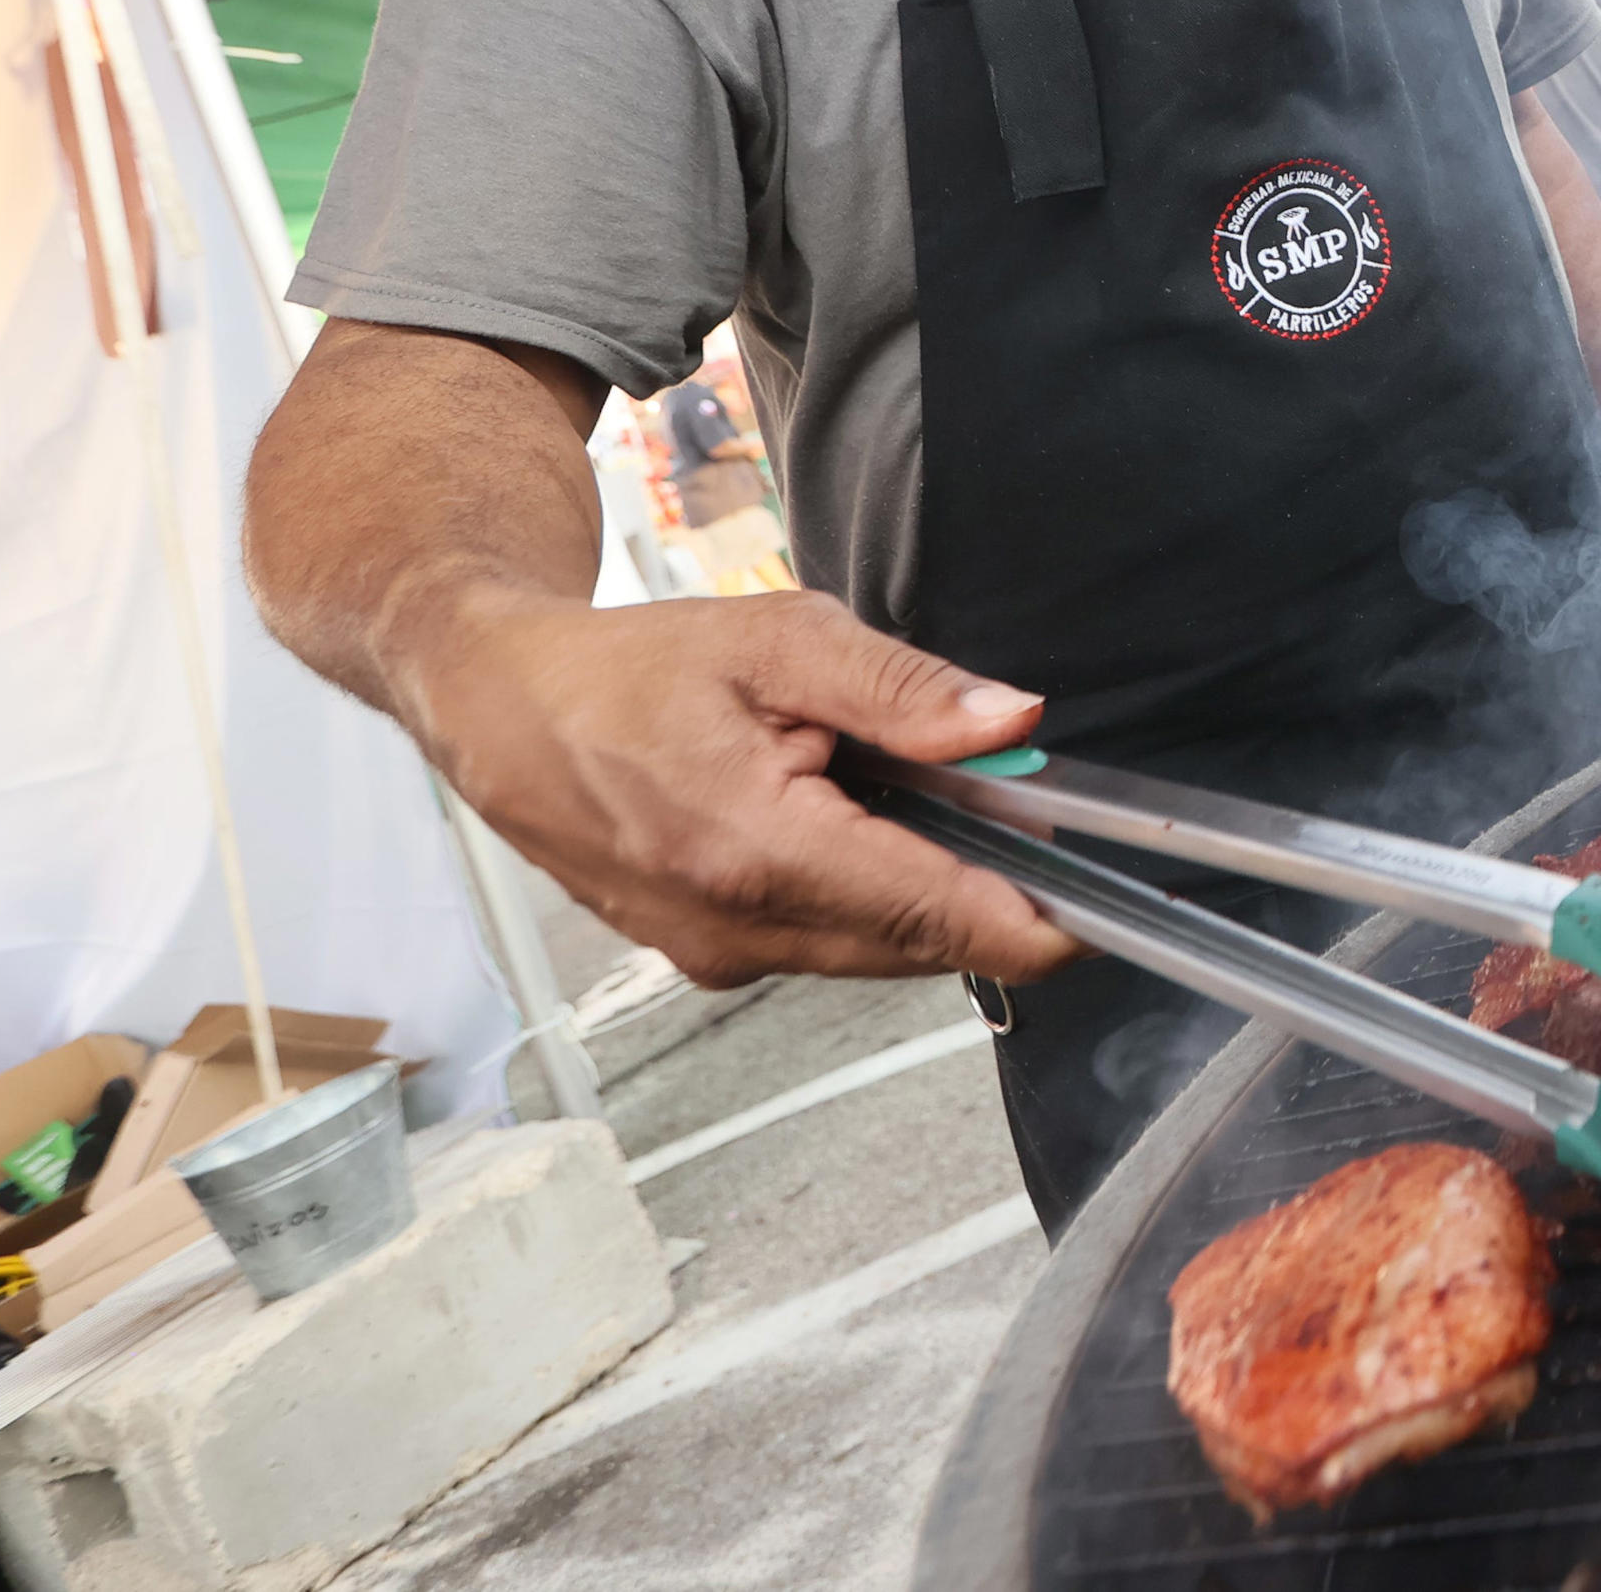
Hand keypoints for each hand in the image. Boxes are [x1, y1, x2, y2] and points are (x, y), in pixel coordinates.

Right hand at [403, 582, 1088, 988]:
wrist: (500, 711)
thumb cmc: (630, 669)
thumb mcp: (777, 641)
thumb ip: (903, 688)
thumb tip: (1010, 725)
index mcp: (757, 852)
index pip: (935, 916)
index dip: (1033, 922)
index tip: (1100, 913)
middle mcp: (736, 930)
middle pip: (918, 943)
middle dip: (983, 888)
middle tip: (1011, 808)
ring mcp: (717, 956)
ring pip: (875, 949)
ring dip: (920, 889)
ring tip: (908, 796)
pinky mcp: (709, 959)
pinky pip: (827, 943)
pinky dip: (863, 895)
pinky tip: (848, 823)